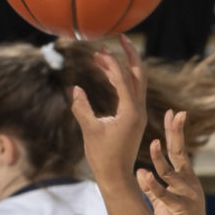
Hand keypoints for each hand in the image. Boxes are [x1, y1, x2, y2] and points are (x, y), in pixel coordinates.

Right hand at [69, 38, 150, 188]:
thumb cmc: (103, 157)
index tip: (99, 50)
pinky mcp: (134, 118)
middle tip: (121, 37)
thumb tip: (75, 88)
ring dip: (124, 66)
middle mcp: (138, 110)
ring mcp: (138, 114)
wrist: (116, 177)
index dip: (111, 62)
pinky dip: (122, 80)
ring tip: (104, 56)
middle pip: (139, 74)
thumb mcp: (89, 131)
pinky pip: (131, 92)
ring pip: (136, 82)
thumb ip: (82, 108)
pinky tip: (108, 74)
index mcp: (131, 112)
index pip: (123, 78)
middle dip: (130, 54)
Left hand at [136, 111, 210, 214]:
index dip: (175, 133)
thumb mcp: (166, 204)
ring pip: (171, 173)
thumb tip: (142, 174)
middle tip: (174, 113)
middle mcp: (189, 184)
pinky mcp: (180, 208)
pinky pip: (164, 194)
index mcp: (187, 181)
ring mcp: (186, 195)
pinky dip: (152, 185)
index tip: (173, 114)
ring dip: (160, 159)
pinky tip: (142, 175)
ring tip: (151, 144)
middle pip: (181, 154)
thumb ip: (155, 189)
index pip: (179, 152)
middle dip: (176, 133)